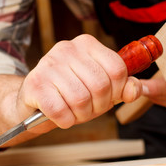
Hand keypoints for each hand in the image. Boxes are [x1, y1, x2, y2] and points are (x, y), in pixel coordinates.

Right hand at [17, 34, 141, 130]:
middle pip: (101, 85)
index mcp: (86, 44)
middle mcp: (66, 49)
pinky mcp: (35, 84)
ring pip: (81, 100)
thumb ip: (121, 87)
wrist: (32, 101)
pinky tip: (61, 117)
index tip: (108, 99)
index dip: (118, 91)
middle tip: (88, 110)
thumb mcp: (99, 89)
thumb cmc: (68, 93)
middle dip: (98, 107)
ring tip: (74, 113)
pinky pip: (60, 110)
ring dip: (81, 116)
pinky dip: (65, 121)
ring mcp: (48, 65)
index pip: (117, 68)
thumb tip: (133, 89)